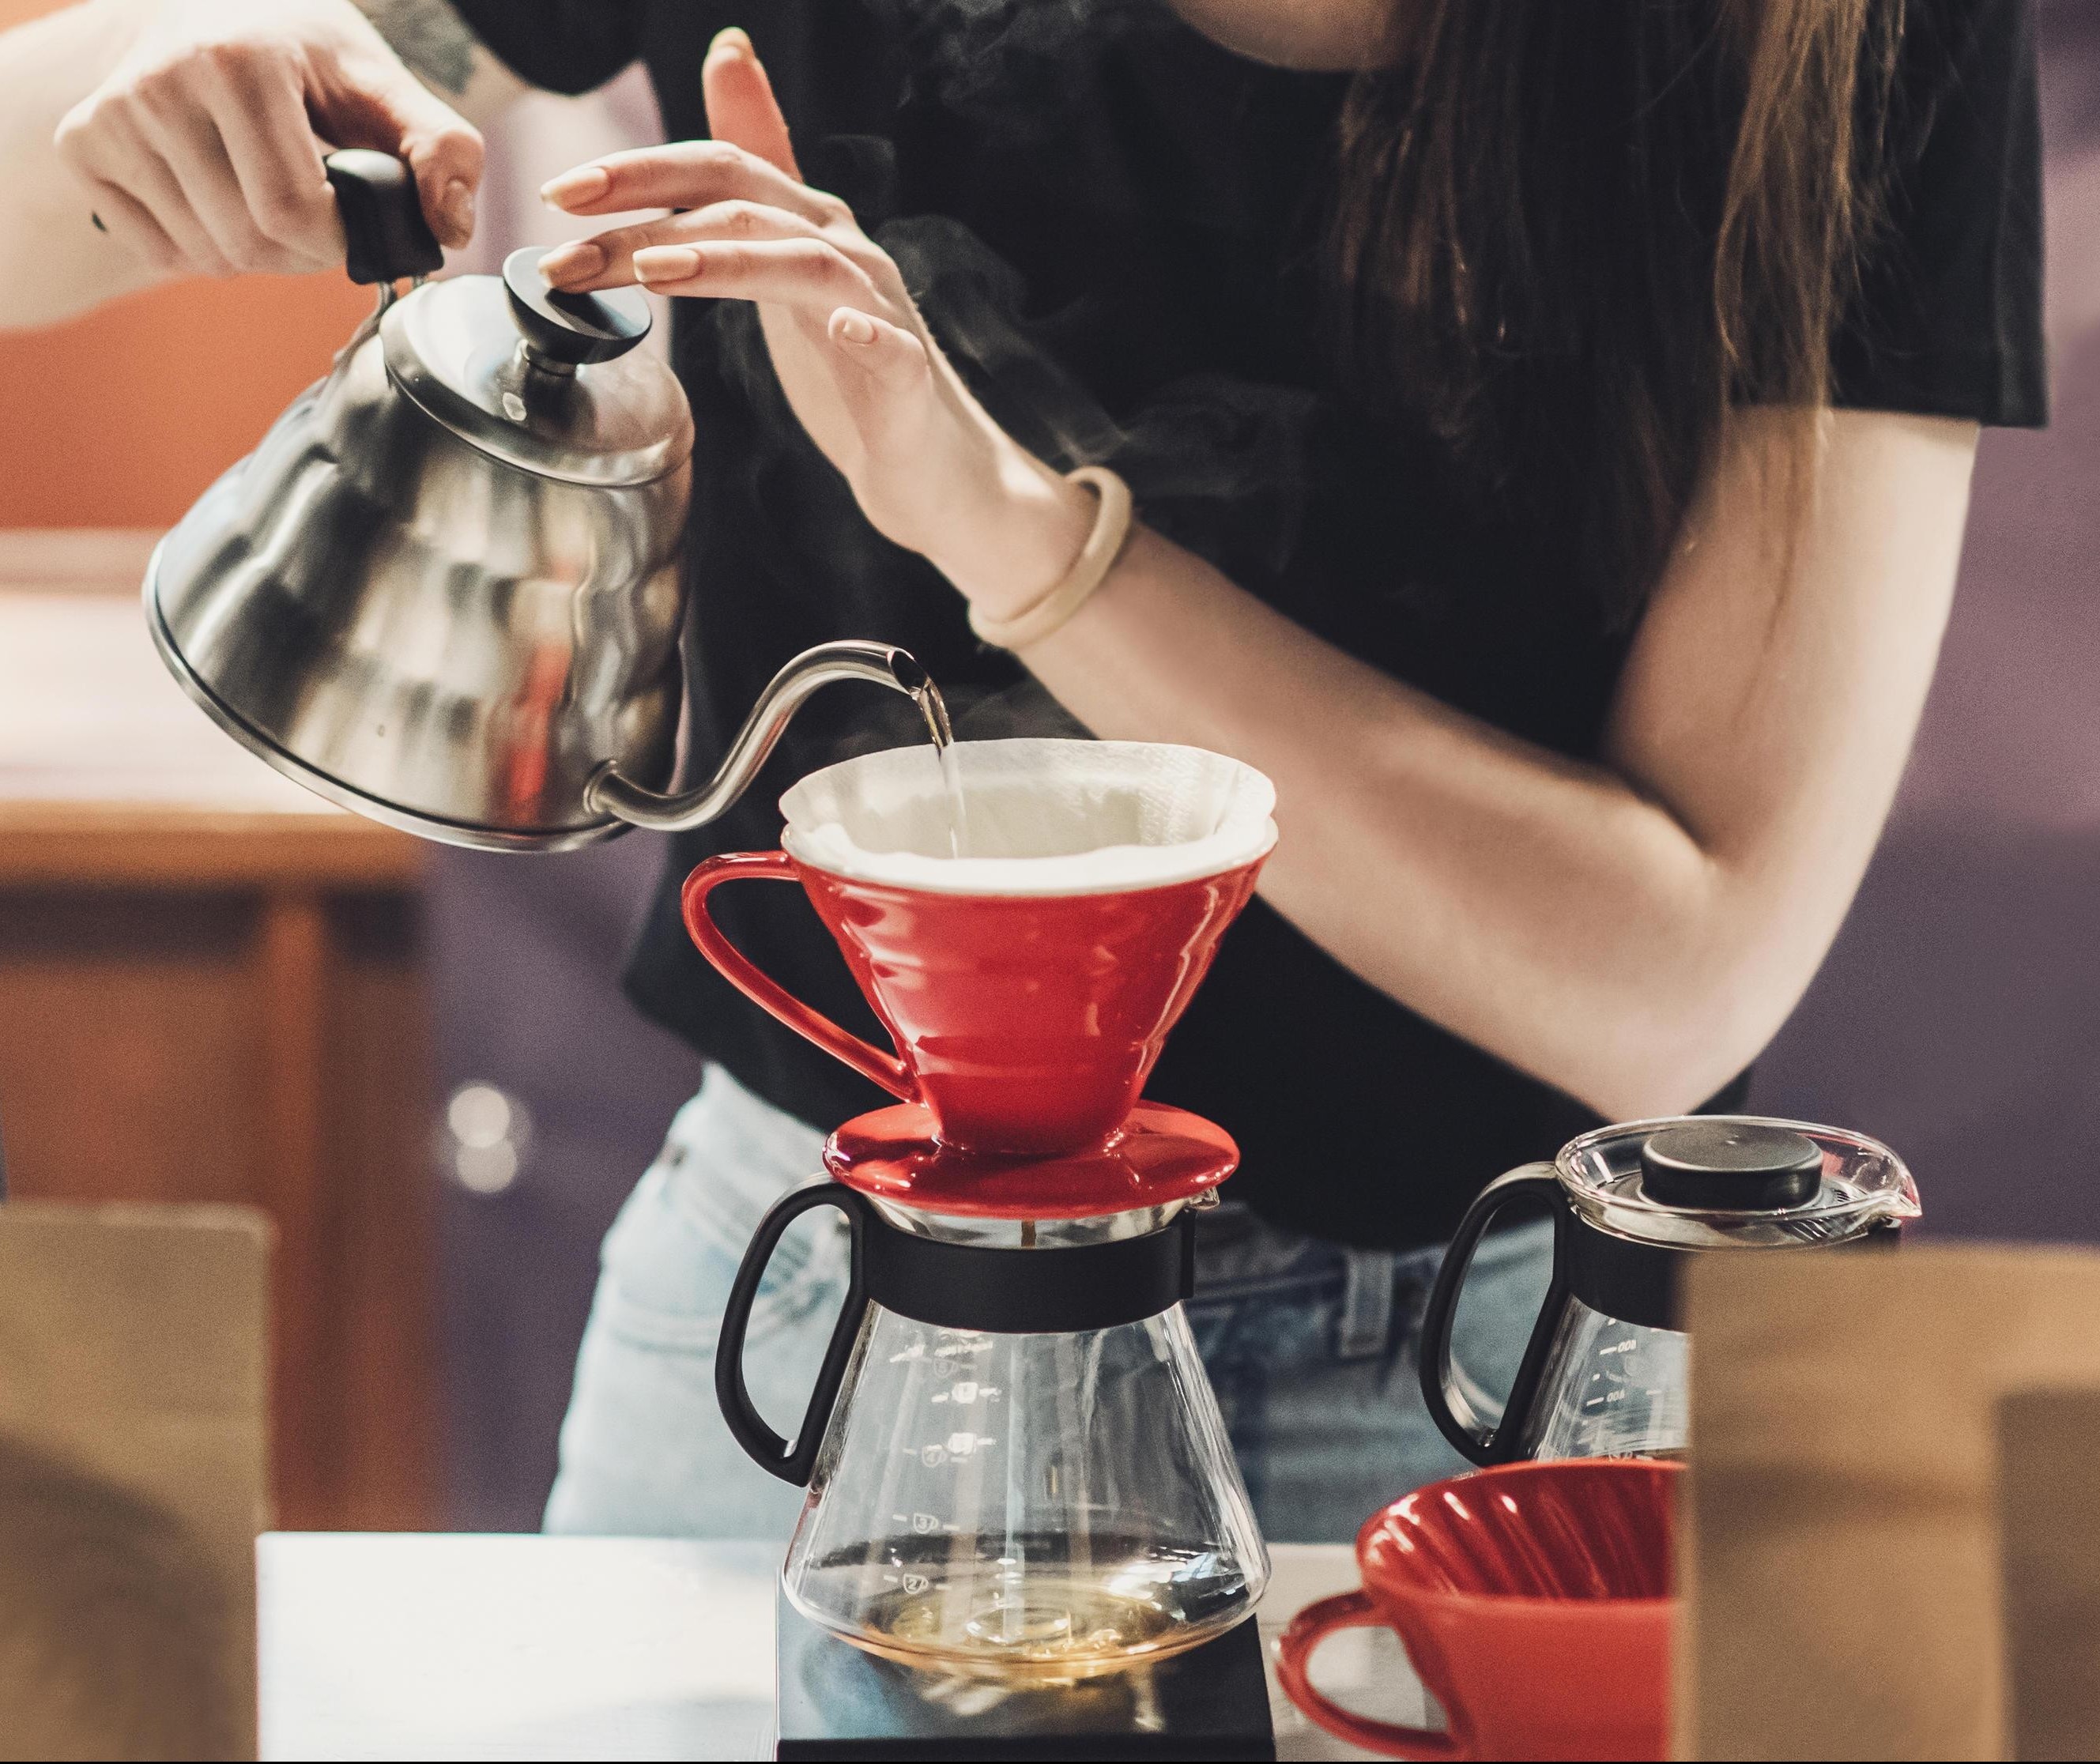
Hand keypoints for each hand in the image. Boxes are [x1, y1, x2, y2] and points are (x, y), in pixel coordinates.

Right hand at [54, 0, 481, 278]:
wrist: (218, 14)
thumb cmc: (308, 59)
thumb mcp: (386, 89)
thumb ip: (443, 152)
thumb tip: (449, 228)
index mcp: (238, 62)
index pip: (292, 211)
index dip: (337, 241)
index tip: (350, 217)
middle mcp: (160, 83)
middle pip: (248, 241)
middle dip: (301, 254)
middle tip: (317, 215)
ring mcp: (111, 115)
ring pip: (207, 256)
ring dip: (256, 254)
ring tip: (268, 199)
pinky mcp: (83, 146)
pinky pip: (160, 253)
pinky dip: (205, 250)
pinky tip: (219, 198)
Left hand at [539, 29, 1091, 616]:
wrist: (926, 465)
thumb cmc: (851, 372)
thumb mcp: (786, 264)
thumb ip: (752, 178)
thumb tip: (727, 57)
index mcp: (808, 227)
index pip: (721, 167)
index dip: (639, 170)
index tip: (561, 191)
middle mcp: (847, 254)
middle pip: (747, 205)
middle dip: (648, 214)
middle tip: (567, 240)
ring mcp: (882, 314)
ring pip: (805, 265)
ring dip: (726, 262)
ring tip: (653, 274)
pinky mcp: (908, 381)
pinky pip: (891, 348)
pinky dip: (867, 333)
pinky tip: (842, 328)